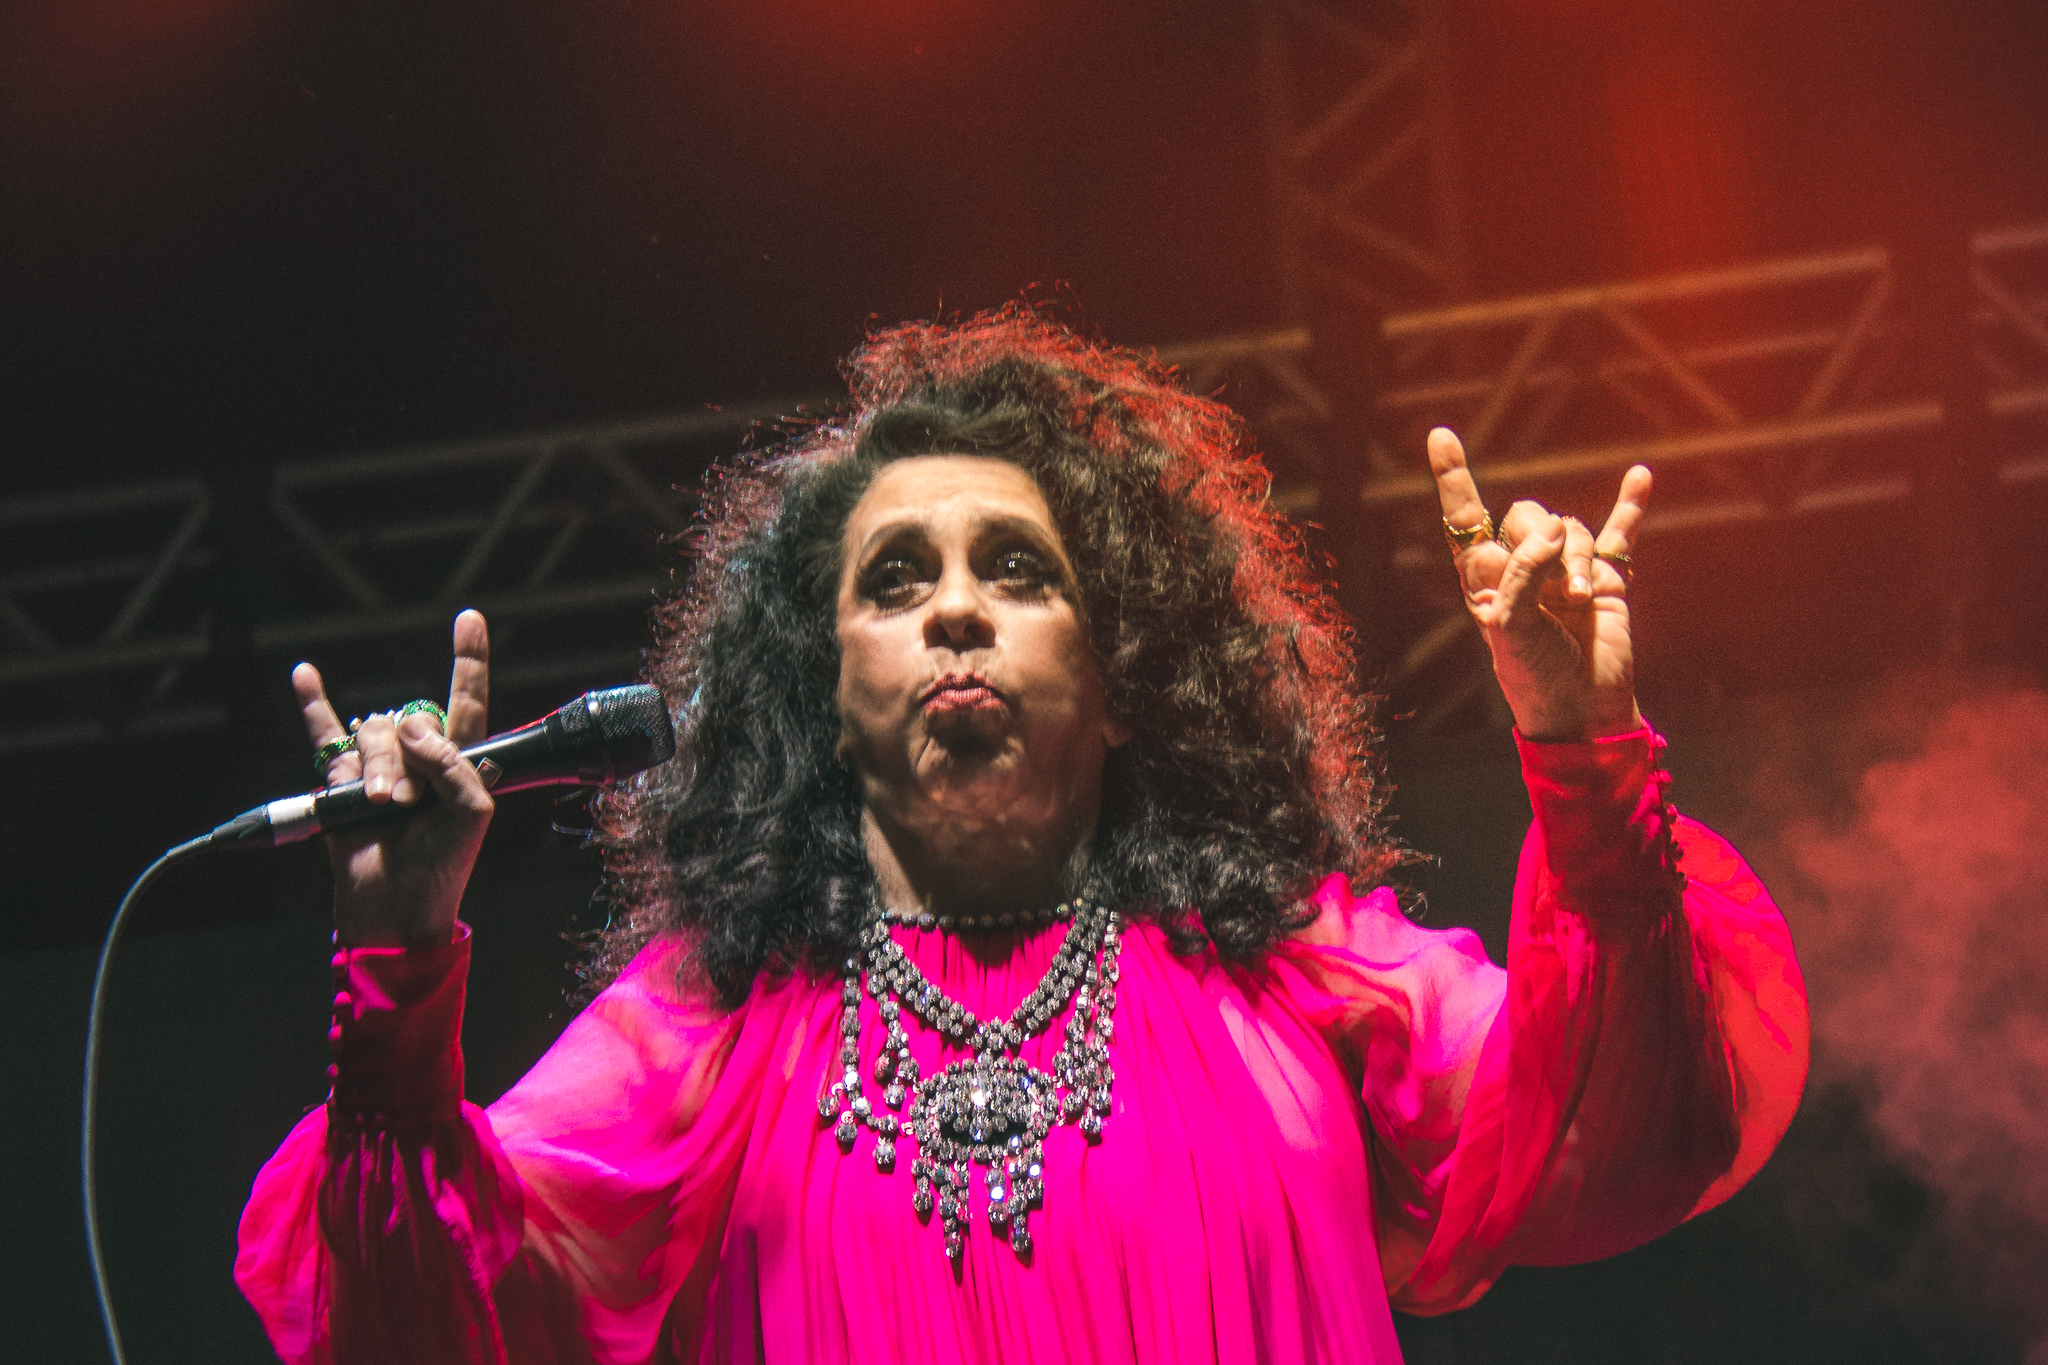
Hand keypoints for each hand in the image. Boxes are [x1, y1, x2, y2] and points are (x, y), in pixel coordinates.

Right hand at [293, 609, 494, 946]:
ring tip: (382, 808)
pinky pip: (323, 733)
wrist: (396, 903)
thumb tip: (410, 726)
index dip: (469, 661)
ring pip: (371, 734)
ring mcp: (378, 765)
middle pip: (409, 720)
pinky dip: (313, 703)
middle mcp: (418, 755)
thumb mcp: (472, 813)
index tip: (468, 619)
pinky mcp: (340, 780)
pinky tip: (305, 675)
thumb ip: (453, 762)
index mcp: (459, 759)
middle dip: (406, 761)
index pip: (467, 701)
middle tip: (410, 806)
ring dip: (376, 770)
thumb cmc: (444, 863)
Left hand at [1429, 427, 1649, 742]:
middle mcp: (1522, 568)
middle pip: (1528, 516)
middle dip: (1543, 542)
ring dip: (1576, 560)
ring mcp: (1565, 572)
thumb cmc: (1534, 677)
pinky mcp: (1606, 580)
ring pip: (1571, 529)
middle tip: (1556, 589)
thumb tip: (1557, 526)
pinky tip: (1641, 478)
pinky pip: (1619, 535)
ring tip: (1578, 602)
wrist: (1583, 712)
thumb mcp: (1510, 627)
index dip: (1454, 478)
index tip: (1441, 436)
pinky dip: (1630, 507)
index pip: (1465, 519)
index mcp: (1485, 579)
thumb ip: (1524, 573)